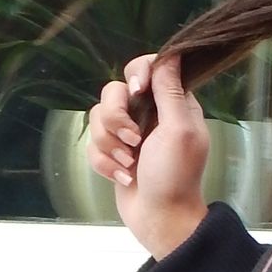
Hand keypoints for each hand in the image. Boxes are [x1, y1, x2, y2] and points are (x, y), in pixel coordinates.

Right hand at [86, 52, 209, 256]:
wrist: (160, 218)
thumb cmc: (175, 175)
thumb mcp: (179, 129)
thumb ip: (171, 91)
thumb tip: (172, 53)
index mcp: (173, 103)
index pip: (148, 67)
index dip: (137, 74)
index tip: (138, 92)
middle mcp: (149, 114)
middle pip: (113, 92)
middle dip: (116, 119)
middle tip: (134, 140)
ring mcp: (129, 133)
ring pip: (98, 119)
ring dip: (109, 145)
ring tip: (129, 165)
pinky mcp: (112, 152)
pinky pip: (92, 144)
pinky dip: (104, 162)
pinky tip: (124, 177)